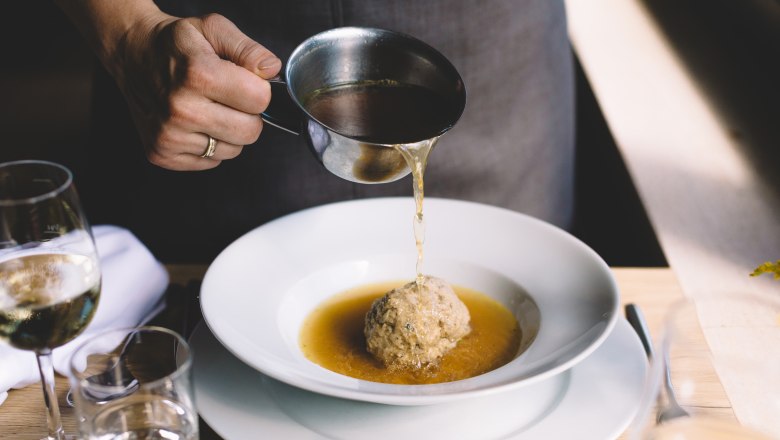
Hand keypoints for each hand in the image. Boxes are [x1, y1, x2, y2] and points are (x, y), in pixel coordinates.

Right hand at [108, 12, 280, 169]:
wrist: (131, 54)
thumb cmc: (176, 43)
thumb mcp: (214, 29)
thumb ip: (249, 50)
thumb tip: (271, 71)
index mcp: (198, 74)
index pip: (260, 100)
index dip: (259, 89)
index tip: (244, 81)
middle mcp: (181, 109)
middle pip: (251, 132)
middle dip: (248, 115)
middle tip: (228, 98)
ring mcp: (169, 135)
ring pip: (233, 150)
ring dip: (229, 132)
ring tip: (208, 109)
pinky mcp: (161, 153)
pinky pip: (211, 162)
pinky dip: (209, 145)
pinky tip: (194, 123)